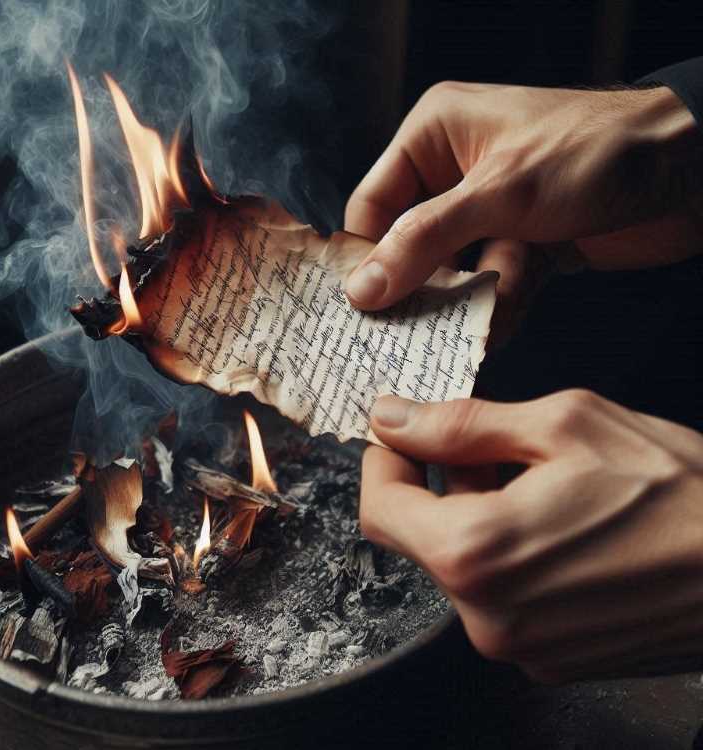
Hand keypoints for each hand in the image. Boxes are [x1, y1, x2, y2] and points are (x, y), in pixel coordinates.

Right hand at [344, 82, 702, 320]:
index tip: (358, 308)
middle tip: (400, 334)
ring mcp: (493, 211)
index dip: (363, 256)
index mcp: (436, 135)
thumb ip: (423, 241)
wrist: (693, 169)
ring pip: (454, 272)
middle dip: (416, 287)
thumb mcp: (498, 192)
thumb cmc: (595, 153)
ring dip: (461, 304)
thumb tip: (361, 288)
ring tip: (455, 336)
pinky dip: (499, 307)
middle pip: (410, 244)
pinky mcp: (525, 242)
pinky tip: (498, 327)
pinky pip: (494, 284)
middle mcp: (457, 172)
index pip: (373, 205)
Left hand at [361, 390, 702, 682]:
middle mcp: (487, 617)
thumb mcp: (563, 425)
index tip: (398, 435)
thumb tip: (391, 419)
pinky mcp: (553, 660)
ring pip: (465, 567)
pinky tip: (564, 528)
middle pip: (424, 538)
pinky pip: (503, 598)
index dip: (382, 463)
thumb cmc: (679, 492)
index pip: (381, 509)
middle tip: (494, 448)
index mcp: (476, 555)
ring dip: (482, 518)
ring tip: (545, 484)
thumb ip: (460, 425)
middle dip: (445, 485)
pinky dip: (512, 557)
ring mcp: (521, 648)